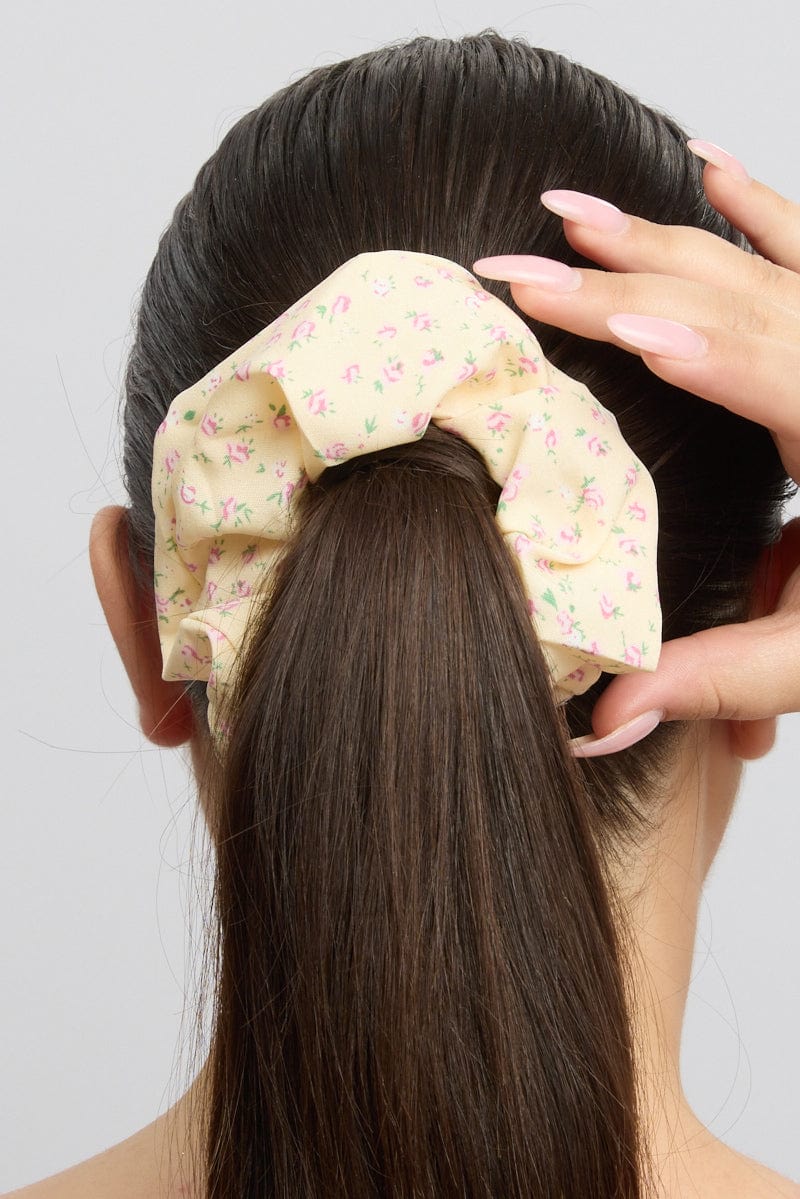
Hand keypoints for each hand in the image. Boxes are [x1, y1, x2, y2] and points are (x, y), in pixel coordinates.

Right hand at [472, 147, 799, 745]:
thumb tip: (600, 723)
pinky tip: (711, 167)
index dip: (685, 341)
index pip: (758, 367)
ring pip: (756, 262)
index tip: (606, 313)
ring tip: (573, 212)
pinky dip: (756, 208)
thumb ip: (716, 679)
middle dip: (620, 277)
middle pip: (733, 300)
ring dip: (660, 235)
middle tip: (520, 267)